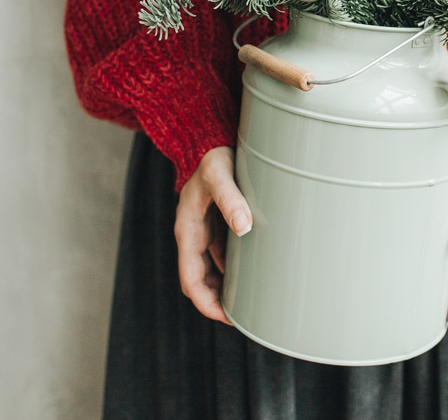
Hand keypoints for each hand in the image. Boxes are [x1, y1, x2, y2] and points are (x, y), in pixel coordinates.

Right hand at [175, 146, 251, 322]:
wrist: (209, 136)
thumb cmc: (212, 155)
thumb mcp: (219, 175)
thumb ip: (230, 198)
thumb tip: (243, 227)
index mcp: (187, 230)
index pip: (191, 280)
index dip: (206, 303)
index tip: (227, 317)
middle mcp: (193, 234)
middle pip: (201, 280)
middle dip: (217, 301)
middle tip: (246, 316)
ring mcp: (204, 229)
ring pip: (212, 269)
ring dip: (226, 286)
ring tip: (252, 300)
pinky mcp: (217, 221)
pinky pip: (223, 253)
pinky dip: (234, 267)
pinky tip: (253, 271)